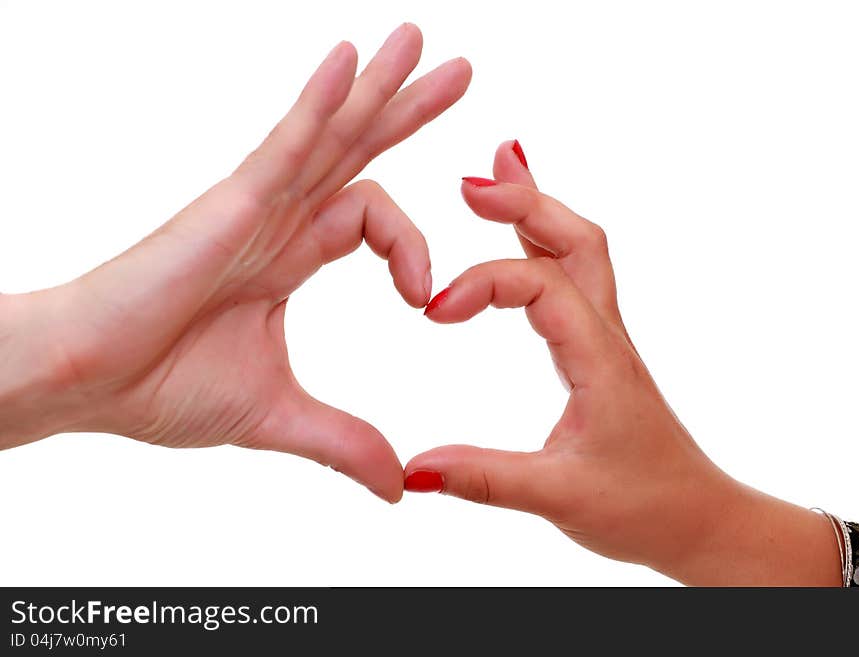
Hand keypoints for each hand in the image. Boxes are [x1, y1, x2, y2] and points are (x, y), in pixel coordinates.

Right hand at [0, 24, 470, 502]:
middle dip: (408, 109)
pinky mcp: (230, 204)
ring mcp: (256, 206)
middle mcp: (279, 220)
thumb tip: (397, 487)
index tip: (426, 302)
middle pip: (358, 151)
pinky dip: (318, 101)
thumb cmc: (159, 387)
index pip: (374, 221)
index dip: (415, 251)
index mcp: (291, 258)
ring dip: (377, 86)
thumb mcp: (278, 415)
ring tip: (420, 41)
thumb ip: (344, 441)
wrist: (88, 383)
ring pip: (329, 133)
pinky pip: (285, 142)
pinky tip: (350, 59)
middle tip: (461, 71)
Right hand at [405, 141, 840, 583]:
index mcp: (598, 358)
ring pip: (578, 250)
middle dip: (523, 201)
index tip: (432, 312)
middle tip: (470, 184)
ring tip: (501, 170)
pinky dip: (544, 241)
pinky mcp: (597, 349)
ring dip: (539, 208)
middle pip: (573, 240)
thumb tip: (414, 471)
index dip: (482, 283)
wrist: (697, 519)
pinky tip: (525, 236)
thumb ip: (484, 479)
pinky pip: (574, 277)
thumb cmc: (644, 506)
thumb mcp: (559, 496)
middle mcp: (605, 335)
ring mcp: (604, 338)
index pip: (540, 285)